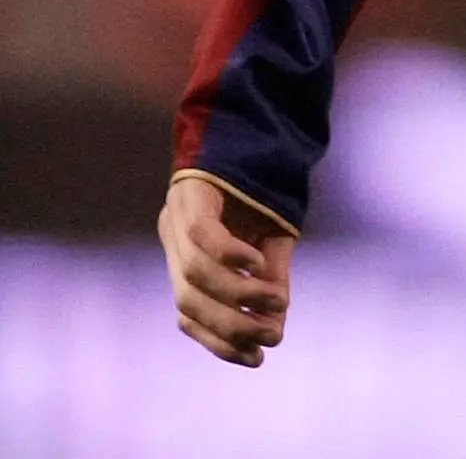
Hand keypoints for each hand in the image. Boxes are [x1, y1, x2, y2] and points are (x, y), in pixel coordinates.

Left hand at [159, 173, 294, 365]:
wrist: (256, 121)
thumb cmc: (263, 184)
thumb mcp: (271, 239)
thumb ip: (269, 279)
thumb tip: (277, 327)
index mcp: (185, 255)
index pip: (189, 315)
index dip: (218, 343)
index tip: (256, 359)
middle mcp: (173, 240)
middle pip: (189, 301)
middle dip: (230, 327)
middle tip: (270, 338)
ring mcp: (177, 217)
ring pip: (194, 275)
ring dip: (236, 296)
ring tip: (277, 301)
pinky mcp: (191, 193)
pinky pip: (203, 235)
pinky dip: (230, 255)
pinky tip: (258, 264)